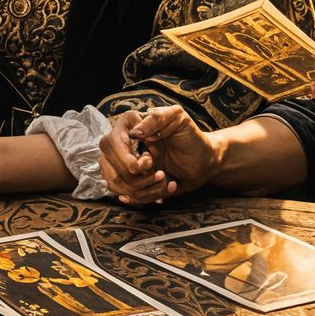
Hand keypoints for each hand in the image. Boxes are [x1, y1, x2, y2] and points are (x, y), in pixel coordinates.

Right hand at [98, 106, 218, 204]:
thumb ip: (157, 118)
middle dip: (136, 178)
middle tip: (160, 172)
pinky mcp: (135, 183)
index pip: (110, 143)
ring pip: (117, 186)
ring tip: (164, 179)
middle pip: (110, 169)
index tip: (148, 161)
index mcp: (129, 127)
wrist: (204, 160)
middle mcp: (123, 147)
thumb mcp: (177, 118)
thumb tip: (135, 133)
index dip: (126, 158)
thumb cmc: (191, 136)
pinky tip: (166, 187)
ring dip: (144, 189)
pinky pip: (129, 197)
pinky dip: (150, 196)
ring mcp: (127, 167)